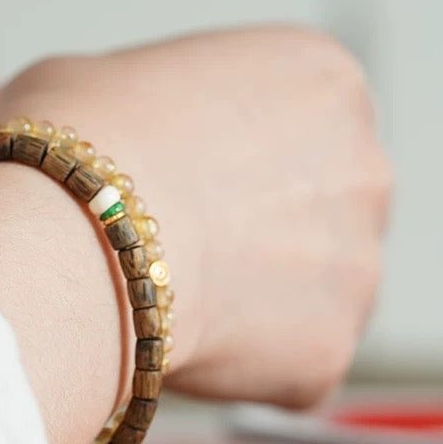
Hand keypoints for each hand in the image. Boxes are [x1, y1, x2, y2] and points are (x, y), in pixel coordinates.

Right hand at [0, 26, 391, 408]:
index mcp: (324, 82)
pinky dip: (247, 365)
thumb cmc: (80, 147)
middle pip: (320, 213)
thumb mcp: (101, 78)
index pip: (299, 129)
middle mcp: (366, 167)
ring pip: (313, 294)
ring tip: (182, 302)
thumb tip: (113, 141)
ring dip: (259, 302)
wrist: (76, 238)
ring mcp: (359, 265)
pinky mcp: (331, 347)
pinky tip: (191, 344)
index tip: (189, 192)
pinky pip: (293, 362)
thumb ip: (148, 103)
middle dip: (263, 235)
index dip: (235, 166)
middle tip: (187, 252)